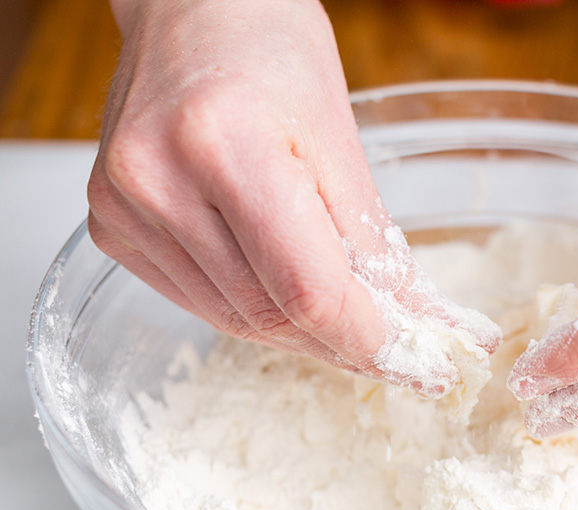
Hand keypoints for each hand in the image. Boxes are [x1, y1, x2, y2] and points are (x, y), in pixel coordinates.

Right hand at [88, 0, 498, 394]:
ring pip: (235, 320)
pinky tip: (287, 294)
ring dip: (303, 335)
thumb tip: (420, 325)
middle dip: (345, 344)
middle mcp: (157, 179)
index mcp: (224, 145)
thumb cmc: (271, 53)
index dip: (369, 340)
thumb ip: (375, 245)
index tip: (422, 363)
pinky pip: (200, 303)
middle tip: (400, 352)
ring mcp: (124, 206)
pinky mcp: (112, 227)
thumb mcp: (342, 143)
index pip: (306, 288)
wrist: (194, 14)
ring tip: (351, 323)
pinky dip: (256, 312)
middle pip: (269, 314)